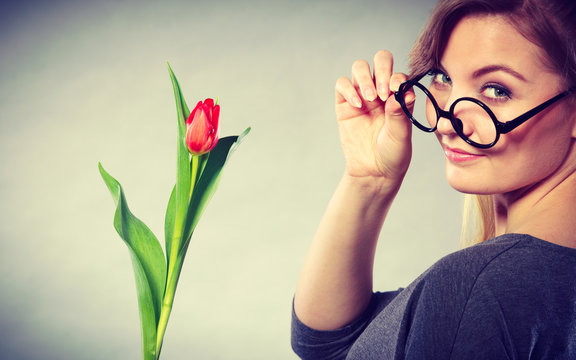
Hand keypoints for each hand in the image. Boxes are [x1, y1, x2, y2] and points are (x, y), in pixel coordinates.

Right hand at [335, 50, 413, 184]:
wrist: (374, 172)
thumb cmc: (393, 153)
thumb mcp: (401, 134)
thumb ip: (400, 113)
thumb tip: (401, 92)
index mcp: (399, 95)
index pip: (398, 73)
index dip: (397, 78)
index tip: (396, 91)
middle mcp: (381, 91)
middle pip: (380, 60)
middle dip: (382, 68)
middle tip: (382, 91)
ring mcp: (362, 96)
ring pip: (360, 68)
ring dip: (365, 77)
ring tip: (370, 98)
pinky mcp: (344, 104)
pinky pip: (342, 84)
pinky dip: (349, 89)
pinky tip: (358, 105)